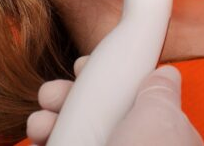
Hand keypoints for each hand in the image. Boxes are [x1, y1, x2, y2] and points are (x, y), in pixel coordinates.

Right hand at [27, 57, 202, 145]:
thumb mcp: (161, 119)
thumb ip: (160, 93)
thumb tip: (165, 73)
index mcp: (161, 136)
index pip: (133, 99)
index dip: (107, 78)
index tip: (83, 66)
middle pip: (98, 113)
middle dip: (70, 96)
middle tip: (52, 94)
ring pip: (74, 131)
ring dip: (51, 118)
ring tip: (39, 121)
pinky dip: (46, 139)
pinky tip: (38, 135)